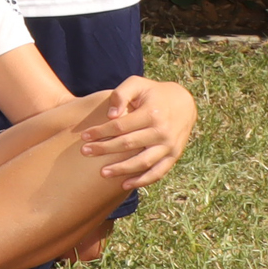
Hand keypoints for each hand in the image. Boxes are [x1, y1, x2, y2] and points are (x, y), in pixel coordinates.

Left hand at [77, 76, 196, 189]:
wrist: (183, 103)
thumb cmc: (152, 92)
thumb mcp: (137, 84)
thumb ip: (121, 95)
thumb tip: (111, 115)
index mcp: (152, 113)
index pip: (120, 126)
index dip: (101, 132)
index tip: (84, 136)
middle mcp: (162, 132)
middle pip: (128, 144)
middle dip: (105, 149)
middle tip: (85, 152)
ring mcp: (169, 146)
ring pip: (143, 162)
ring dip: (122, 169)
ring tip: (102, 173)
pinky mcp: (174, 156)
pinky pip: (158, 172)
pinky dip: (143, 181)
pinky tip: (125, 185)